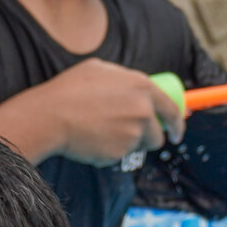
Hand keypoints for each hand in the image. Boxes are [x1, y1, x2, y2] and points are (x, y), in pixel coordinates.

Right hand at [0, 58, 184, 167]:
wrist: (49, 116)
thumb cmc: (69, 90)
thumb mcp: (99, 70)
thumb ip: (124, 79)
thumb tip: (136, 87)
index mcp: (141, 86)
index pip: (170, 107)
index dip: (176, 122)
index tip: (176, 130)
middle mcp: (143, 110)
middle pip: (159, 133)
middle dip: (150, 138)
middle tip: (134, 137)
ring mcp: (133, 133)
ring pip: (140, 146)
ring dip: (128, 144)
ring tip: (102, 132)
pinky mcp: (121, 152)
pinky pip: (120, 156)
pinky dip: (109, 151)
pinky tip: (91, 140)